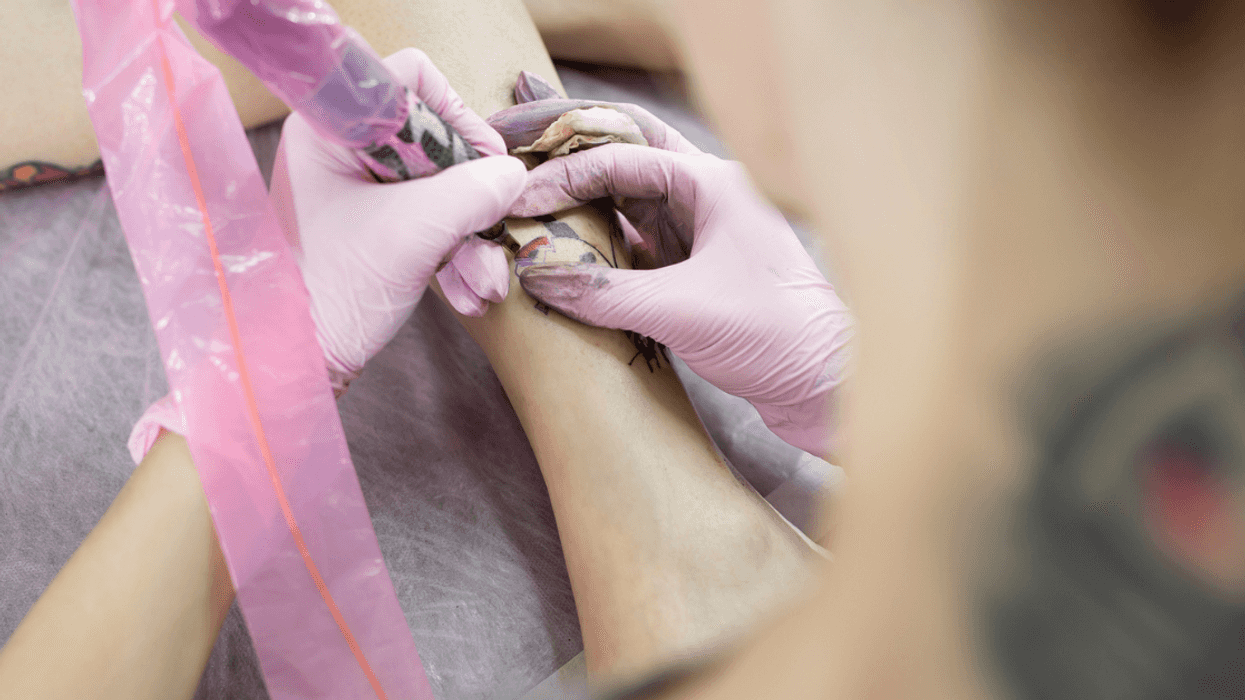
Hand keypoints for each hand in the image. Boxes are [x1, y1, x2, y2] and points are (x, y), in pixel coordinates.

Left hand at [127, 50, 522, 462]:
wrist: (298, 363)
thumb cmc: (332, 291)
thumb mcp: (414, 234)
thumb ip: (472, 193)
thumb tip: (513, 176)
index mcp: (331, 129)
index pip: (410, 79)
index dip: (456, 114)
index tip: (482, 163)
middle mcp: (341, 150)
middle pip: (435, 140)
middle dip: (471, 198)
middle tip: (492, 230)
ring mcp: (356, 191)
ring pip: (438, 188)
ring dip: (471, 238)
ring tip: (484, 283)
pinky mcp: (370, 229)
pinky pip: (429, 222)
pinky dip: (454, 256)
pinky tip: (469, 294)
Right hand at [492, 95, 852, 456]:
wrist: (825, 386)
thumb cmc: (775, 335)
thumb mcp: (681, 311)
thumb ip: (604, 292)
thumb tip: (534, 274)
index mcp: (714, 183)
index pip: (622, 154)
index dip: (563, 170)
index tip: (516, 190)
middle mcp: (707, 196)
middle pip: (624, 156)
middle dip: (569, 152)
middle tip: (514, 148)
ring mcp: (701, 233)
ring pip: (627, 201)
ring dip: (580, 200)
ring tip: (526, 198)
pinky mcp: (695, 271)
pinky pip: (635, 244)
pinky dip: (598, 242)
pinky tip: (563, 247)